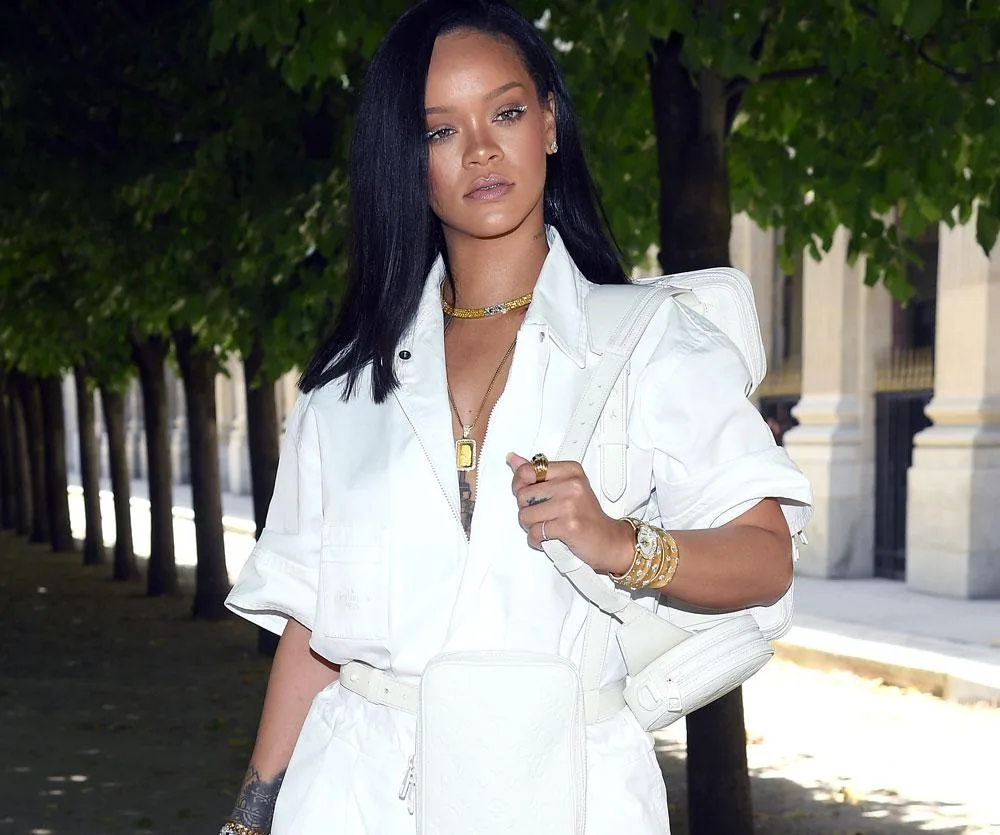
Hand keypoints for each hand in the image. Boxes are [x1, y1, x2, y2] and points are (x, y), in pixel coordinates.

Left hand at [506, 452, 633, 574]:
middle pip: (522, 495)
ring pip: (525, 515)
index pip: (527, 471)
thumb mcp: (565, 487)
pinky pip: (535, 533)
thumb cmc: (586, 515)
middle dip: (526, 509)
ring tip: (545, 527)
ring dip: (531, 527)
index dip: (520, 485)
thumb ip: (537, 474)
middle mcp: (571, 484)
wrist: (609, 539)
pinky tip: (548, 538)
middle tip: (542, 515)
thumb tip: (513, 459)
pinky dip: (537, 540)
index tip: (528, 494)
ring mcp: (570, 505)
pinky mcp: (568, 526)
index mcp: (570, 470)